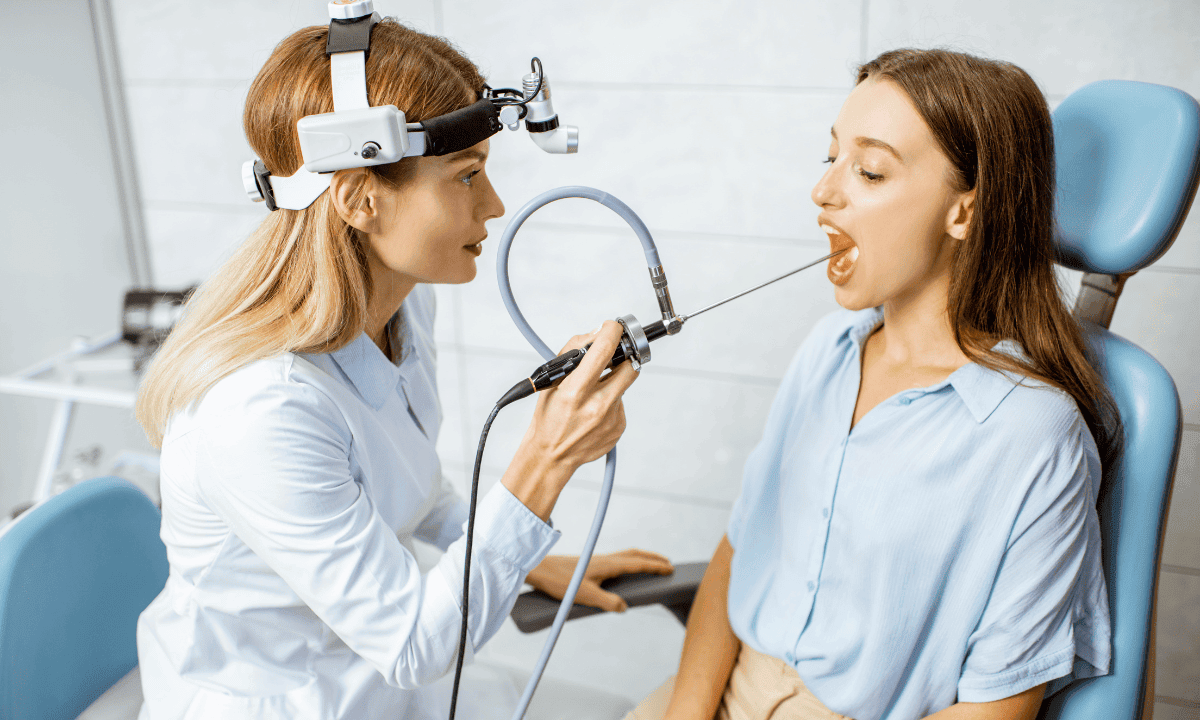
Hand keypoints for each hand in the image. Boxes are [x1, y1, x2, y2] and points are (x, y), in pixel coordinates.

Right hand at [525, 320, 639, 471]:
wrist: (552, 455)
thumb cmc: (548, 417)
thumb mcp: (552, 381)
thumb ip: (574, 353)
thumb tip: (597, 335)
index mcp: (575, 391)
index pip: (604, 350)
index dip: (612, 332)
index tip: (612, 327)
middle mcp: (597, 405)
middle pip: (630, 366)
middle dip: (623, 357)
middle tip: (612, 357)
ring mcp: (611, 418)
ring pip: (624, 384)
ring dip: (613, 381)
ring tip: (593, 392)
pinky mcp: (619, 427)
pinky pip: (622, 403)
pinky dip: (611, 400)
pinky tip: (594, 411)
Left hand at [526, 549, 673, 611]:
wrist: (540, 570)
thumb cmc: (560, 582)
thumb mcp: (585, 596)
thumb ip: (607, 602)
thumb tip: (625, 607)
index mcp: (608, 565)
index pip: (638, 563)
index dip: (655, 566)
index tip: (671, 568)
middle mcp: (605, 559)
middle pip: (635, 554)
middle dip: (653, 558)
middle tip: (668, 563)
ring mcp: (598, 560)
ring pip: (626, 555)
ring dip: (642, 558)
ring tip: (652, 565)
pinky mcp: (591, 564)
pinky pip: (618, 560)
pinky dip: (630, 561)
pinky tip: (626, 571)